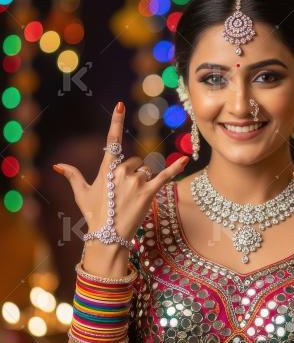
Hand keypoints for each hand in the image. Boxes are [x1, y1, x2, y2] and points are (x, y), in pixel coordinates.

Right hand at [52, 101, 188, 244]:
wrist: (108, 237)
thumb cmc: (94, 215)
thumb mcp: (82, 194)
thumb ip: (72, 176)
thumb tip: (57, 166)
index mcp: (107, 170)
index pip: (111, 141)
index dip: (116, 122)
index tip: (120, 105)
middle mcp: (122, 172)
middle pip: (135, 162)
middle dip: (132, 173)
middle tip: (123, 194)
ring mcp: (136, 182)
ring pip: (146, 171)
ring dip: (143, 181)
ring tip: (133, 199)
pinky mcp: (149, 193)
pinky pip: (165, 176)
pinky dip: (175, 168)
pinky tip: (186, 159)